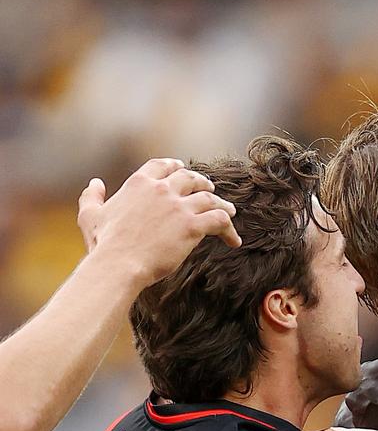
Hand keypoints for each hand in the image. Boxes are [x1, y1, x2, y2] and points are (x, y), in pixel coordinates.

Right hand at [79, 158, 240, 286]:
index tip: (181, 168)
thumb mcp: (90, 216)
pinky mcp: (193, 226)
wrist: (118, 265)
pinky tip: (233, 241)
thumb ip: (92, 196)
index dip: (174, 166)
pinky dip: (230, 229)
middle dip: (202, 182)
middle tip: (209, 189)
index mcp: (138, 184)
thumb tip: (95, 182)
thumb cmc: (103, 245)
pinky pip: (220, 220)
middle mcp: (161, 190)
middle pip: (190, 178)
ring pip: (210, 198)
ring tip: (229, 211)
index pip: (161, 166)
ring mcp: (178, 207)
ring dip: (222, 204)